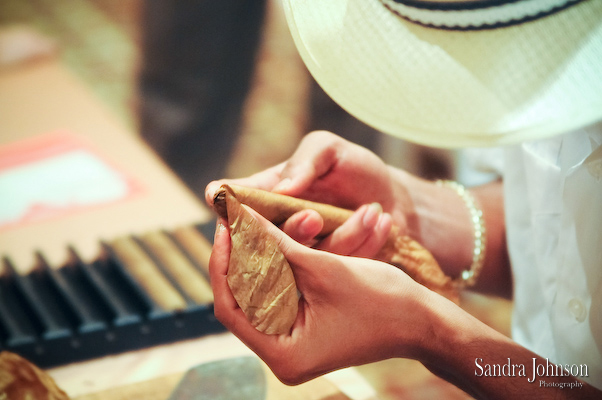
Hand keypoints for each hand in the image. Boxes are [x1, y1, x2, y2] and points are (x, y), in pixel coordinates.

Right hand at [205, 131, 411, 258]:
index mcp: (269, 194)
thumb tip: (282, 188)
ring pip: (308, 259)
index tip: (219, 197)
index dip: (222, 201)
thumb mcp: (330, 150)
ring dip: (342, 235)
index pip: (236, 199)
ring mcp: (304, 253)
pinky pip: (342, 266)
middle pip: (265, 241)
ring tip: (369, 210)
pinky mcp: (330, 272)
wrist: (392, 196)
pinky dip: (364, 240)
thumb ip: (307, 160)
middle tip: (313, 215)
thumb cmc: (353, 168)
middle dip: (290, 230)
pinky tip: (380, 220)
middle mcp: (279, 228)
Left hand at [209, 210, 432, 384]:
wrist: (423, 321)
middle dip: (237, 258)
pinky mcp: (305, 330)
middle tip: (231, 223)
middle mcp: (283, 355)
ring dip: (255, 260)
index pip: (230, 307)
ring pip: (258, 296)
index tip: (223, 227)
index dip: (223, 263)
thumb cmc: (382, 301)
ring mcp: (294, 343)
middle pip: (242, 301)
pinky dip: (275, 268)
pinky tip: (270, 241)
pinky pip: (279, 296)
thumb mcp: (323, 269)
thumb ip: (276, 244)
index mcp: (284, 355)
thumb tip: (239, 218)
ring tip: (246, 226)